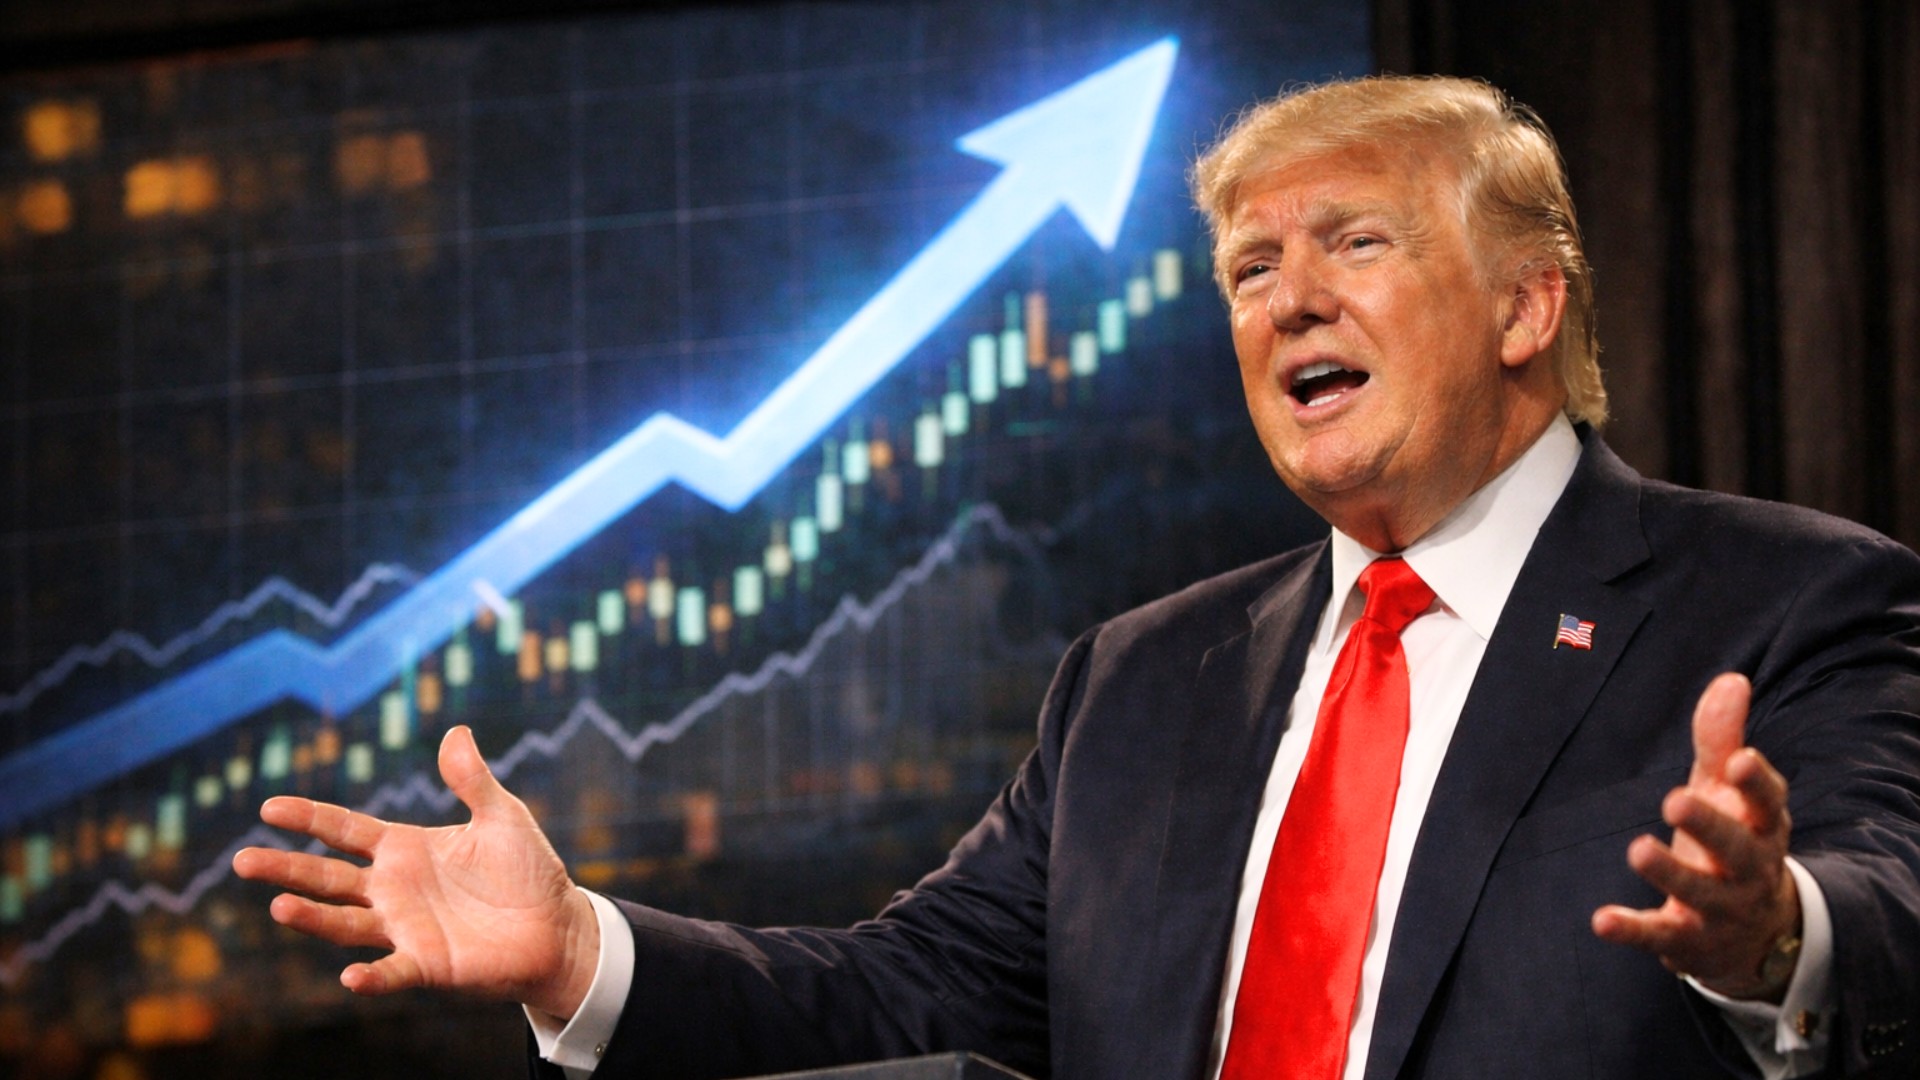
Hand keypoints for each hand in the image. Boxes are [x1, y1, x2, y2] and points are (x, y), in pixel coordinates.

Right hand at [233, 725, 600, 1018]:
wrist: (558, 927)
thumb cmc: (527, 871)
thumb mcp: (502, 816)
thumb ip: (472, 780)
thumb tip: (456, 731)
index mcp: (404, 850)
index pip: (344, 831)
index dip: (308, 819)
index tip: (269, 808)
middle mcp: (393, 889)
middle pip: (328, 878)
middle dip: (286, 869)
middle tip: (242, 860)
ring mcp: (405, 928)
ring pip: (345, 922)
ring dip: (314, 918)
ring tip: (279, 907)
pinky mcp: (427, 964)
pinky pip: (392, 972)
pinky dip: (371, 977)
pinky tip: (350, 977)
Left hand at [1591, 672, 1801, 1000]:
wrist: (1755, 936)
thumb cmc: (1734, 840)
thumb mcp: (1727, 791)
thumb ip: (1722, 739)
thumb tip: (1731, 679)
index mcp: (1762, 828)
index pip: (1768, 804)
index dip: (1756, 784)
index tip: (1740, 760)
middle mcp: (1748, 871)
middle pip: (1736, 849)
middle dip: (1711, 826)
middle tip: (1675, 800)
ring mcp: (1719, 909)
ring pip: (1699, 893)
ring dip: (1670, 873)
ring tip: (1638, 849)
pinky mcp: (1686, 940)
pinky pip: (1659, 936)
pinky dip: (1632, 929)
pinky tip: (1602, 919)